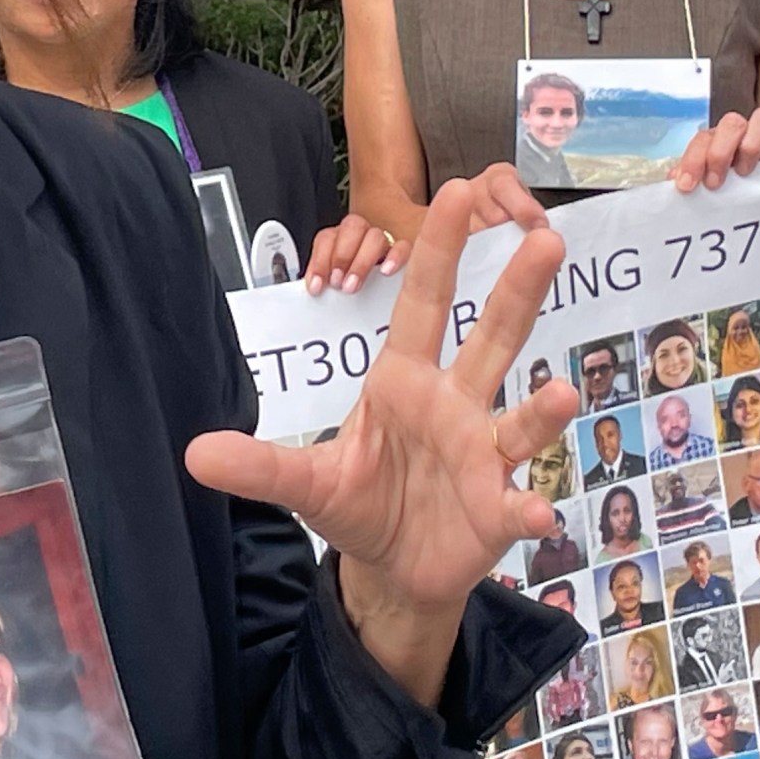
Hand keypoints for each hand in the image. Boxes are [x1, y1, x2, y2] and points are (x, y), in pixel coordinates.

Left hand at [189, 176, 574, 616]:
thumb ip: (259, 465)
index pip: (424, 304)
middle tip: (546, 236)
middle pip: (493, 338)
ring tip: (566, 396)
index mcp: (404, 381)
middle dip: (518, 291)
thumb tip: (193, 453)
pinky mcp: (497, 509)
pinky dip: (529, 510)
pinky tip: (539, 517)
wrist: (391, 567)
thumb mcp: (305, 482)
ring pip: (520, 418)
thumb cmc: (358, 503)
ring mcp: (482, 455)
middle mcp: (453, 405)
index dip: (438, 250)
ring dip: (544, 408)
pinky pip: (517, 504)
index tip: (459, 190)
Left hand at [303, 214, 407, 296]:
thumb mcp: (334, 282)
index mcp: (339, 239)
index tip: (317, 286)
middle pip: (352, 227)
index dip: (319, 260)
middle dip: (341, 256)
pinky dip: (394, 257)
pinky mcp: (403, 253)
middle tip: (337, 283)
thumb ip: (323, 282)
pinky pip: (403, 247)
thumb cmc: (351, 285)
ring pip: (375, 236)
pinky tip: (386, 272)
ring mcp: (383, 242)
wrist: (384, 294)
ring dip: (361, 261)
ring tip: (353, 285)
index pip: (327, 237)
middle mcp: (361, 235)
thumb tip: (312, 293)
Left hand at [673, 107, 759, 192]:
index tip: (687, 186)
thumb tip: (673, 180)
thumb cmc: (732, 186)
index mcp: (718, 141)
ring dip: (751, 145)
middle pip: (732, 123)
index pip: (703, 138)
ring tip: (745, 173)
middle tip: (716, 182)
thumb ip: (692, 179)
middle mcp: (743, 134)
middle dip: (720, 152)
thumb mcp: (708, 185)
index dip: (692, 160)